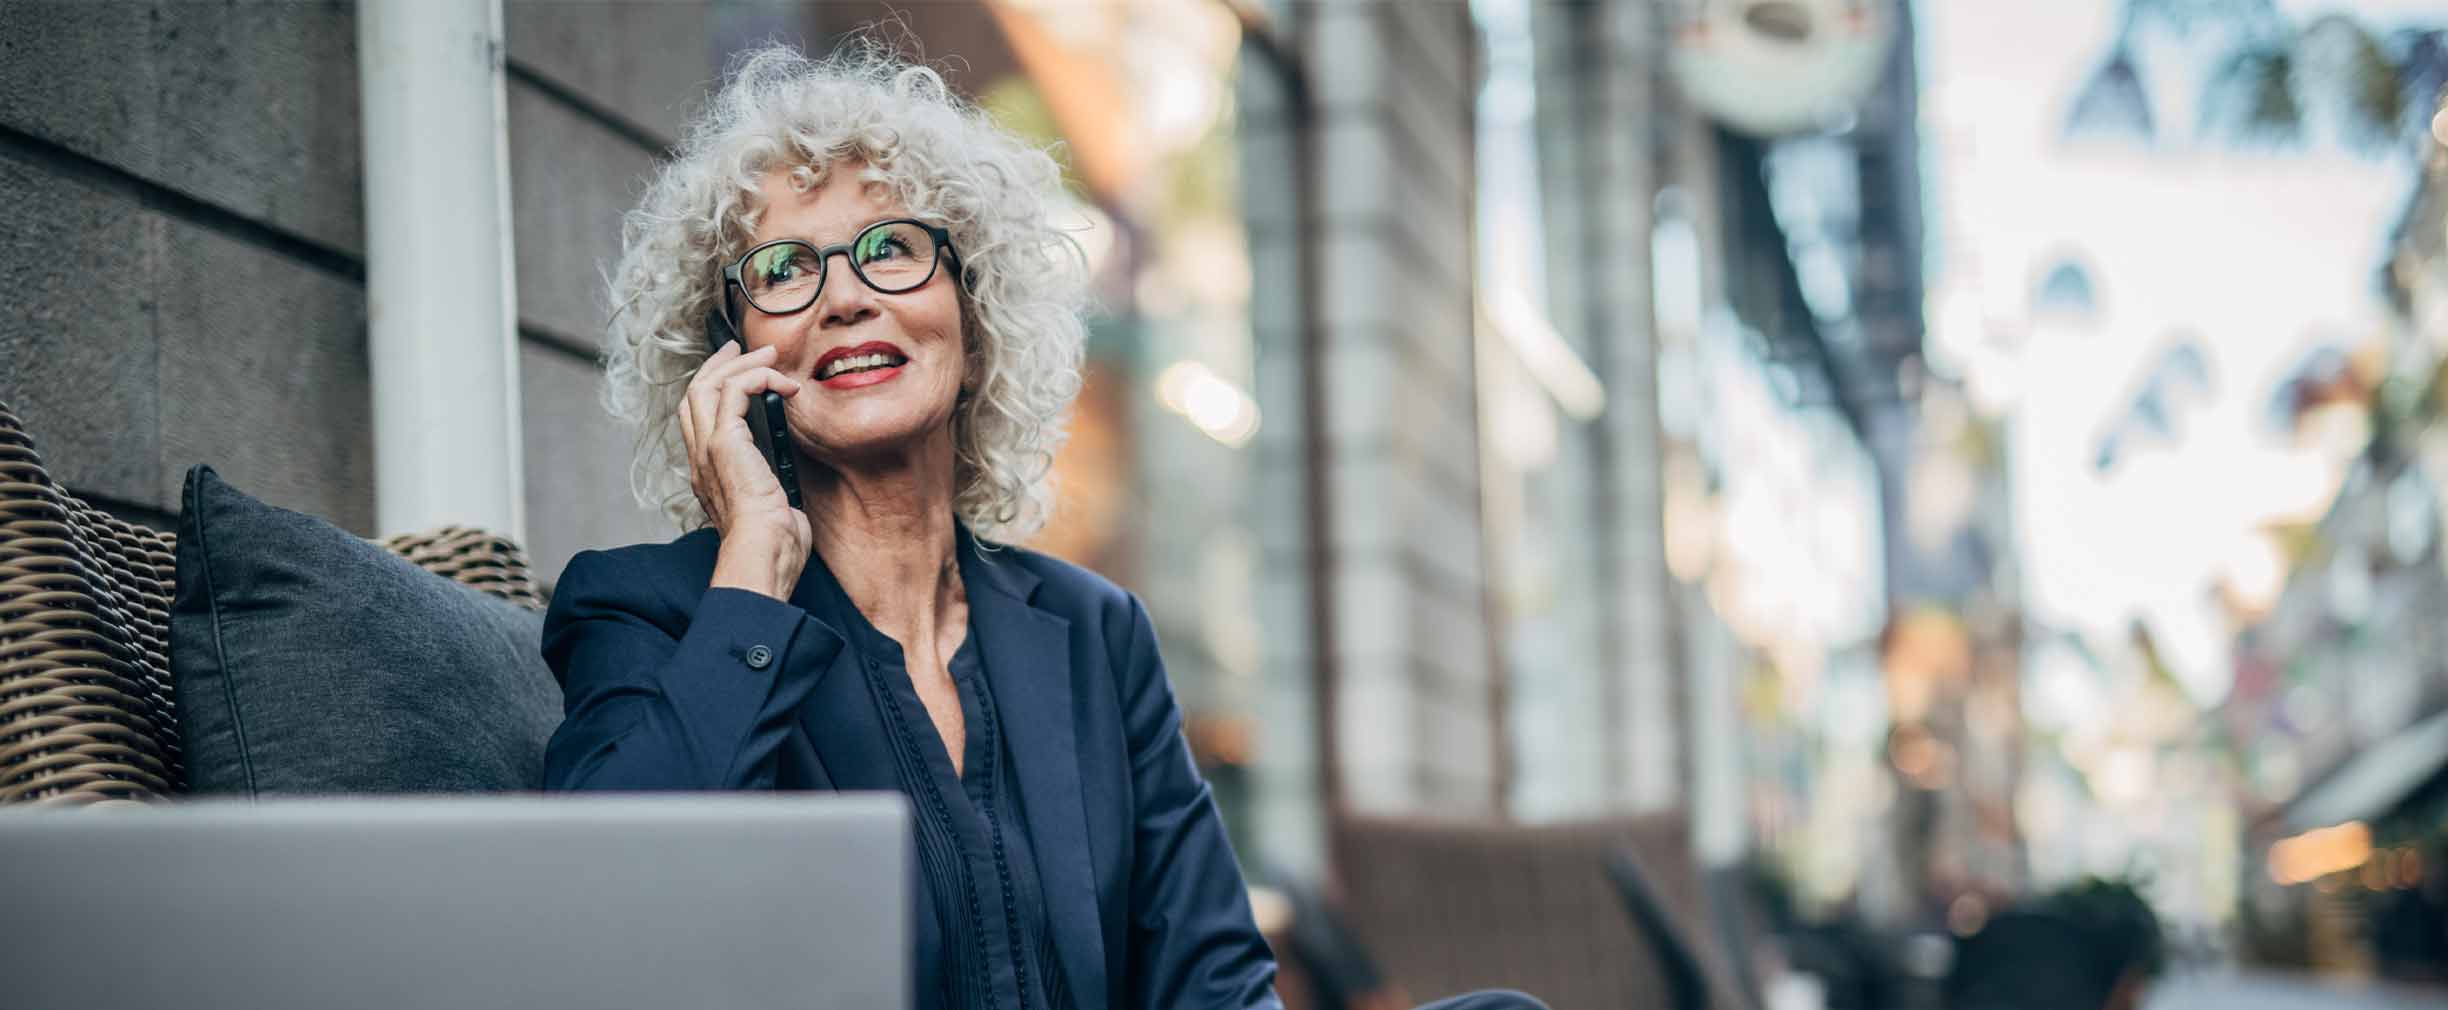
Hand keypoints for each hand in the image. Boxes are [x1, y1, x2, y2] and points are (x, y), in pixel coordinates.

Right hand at [680, 341, 811, 598]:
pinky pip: (734, 389)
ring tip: (770, 356)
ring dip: (741, 364)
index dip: (714, 388)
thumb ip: (772, 490)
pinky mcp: (726, 442)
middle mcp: (700, 457)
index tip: (740, 372)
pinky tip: (783, 383)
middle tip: (746, 349)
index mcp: (708, 473)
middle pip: (695, 393)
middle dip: (720, 364)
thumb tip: (789, 486)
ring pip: (709, 385)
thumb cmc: (773, 545)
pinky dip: (758, 377)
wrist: (762, 555)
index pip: (698, 417)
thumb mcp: (773, 510)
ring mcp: (708, 449)